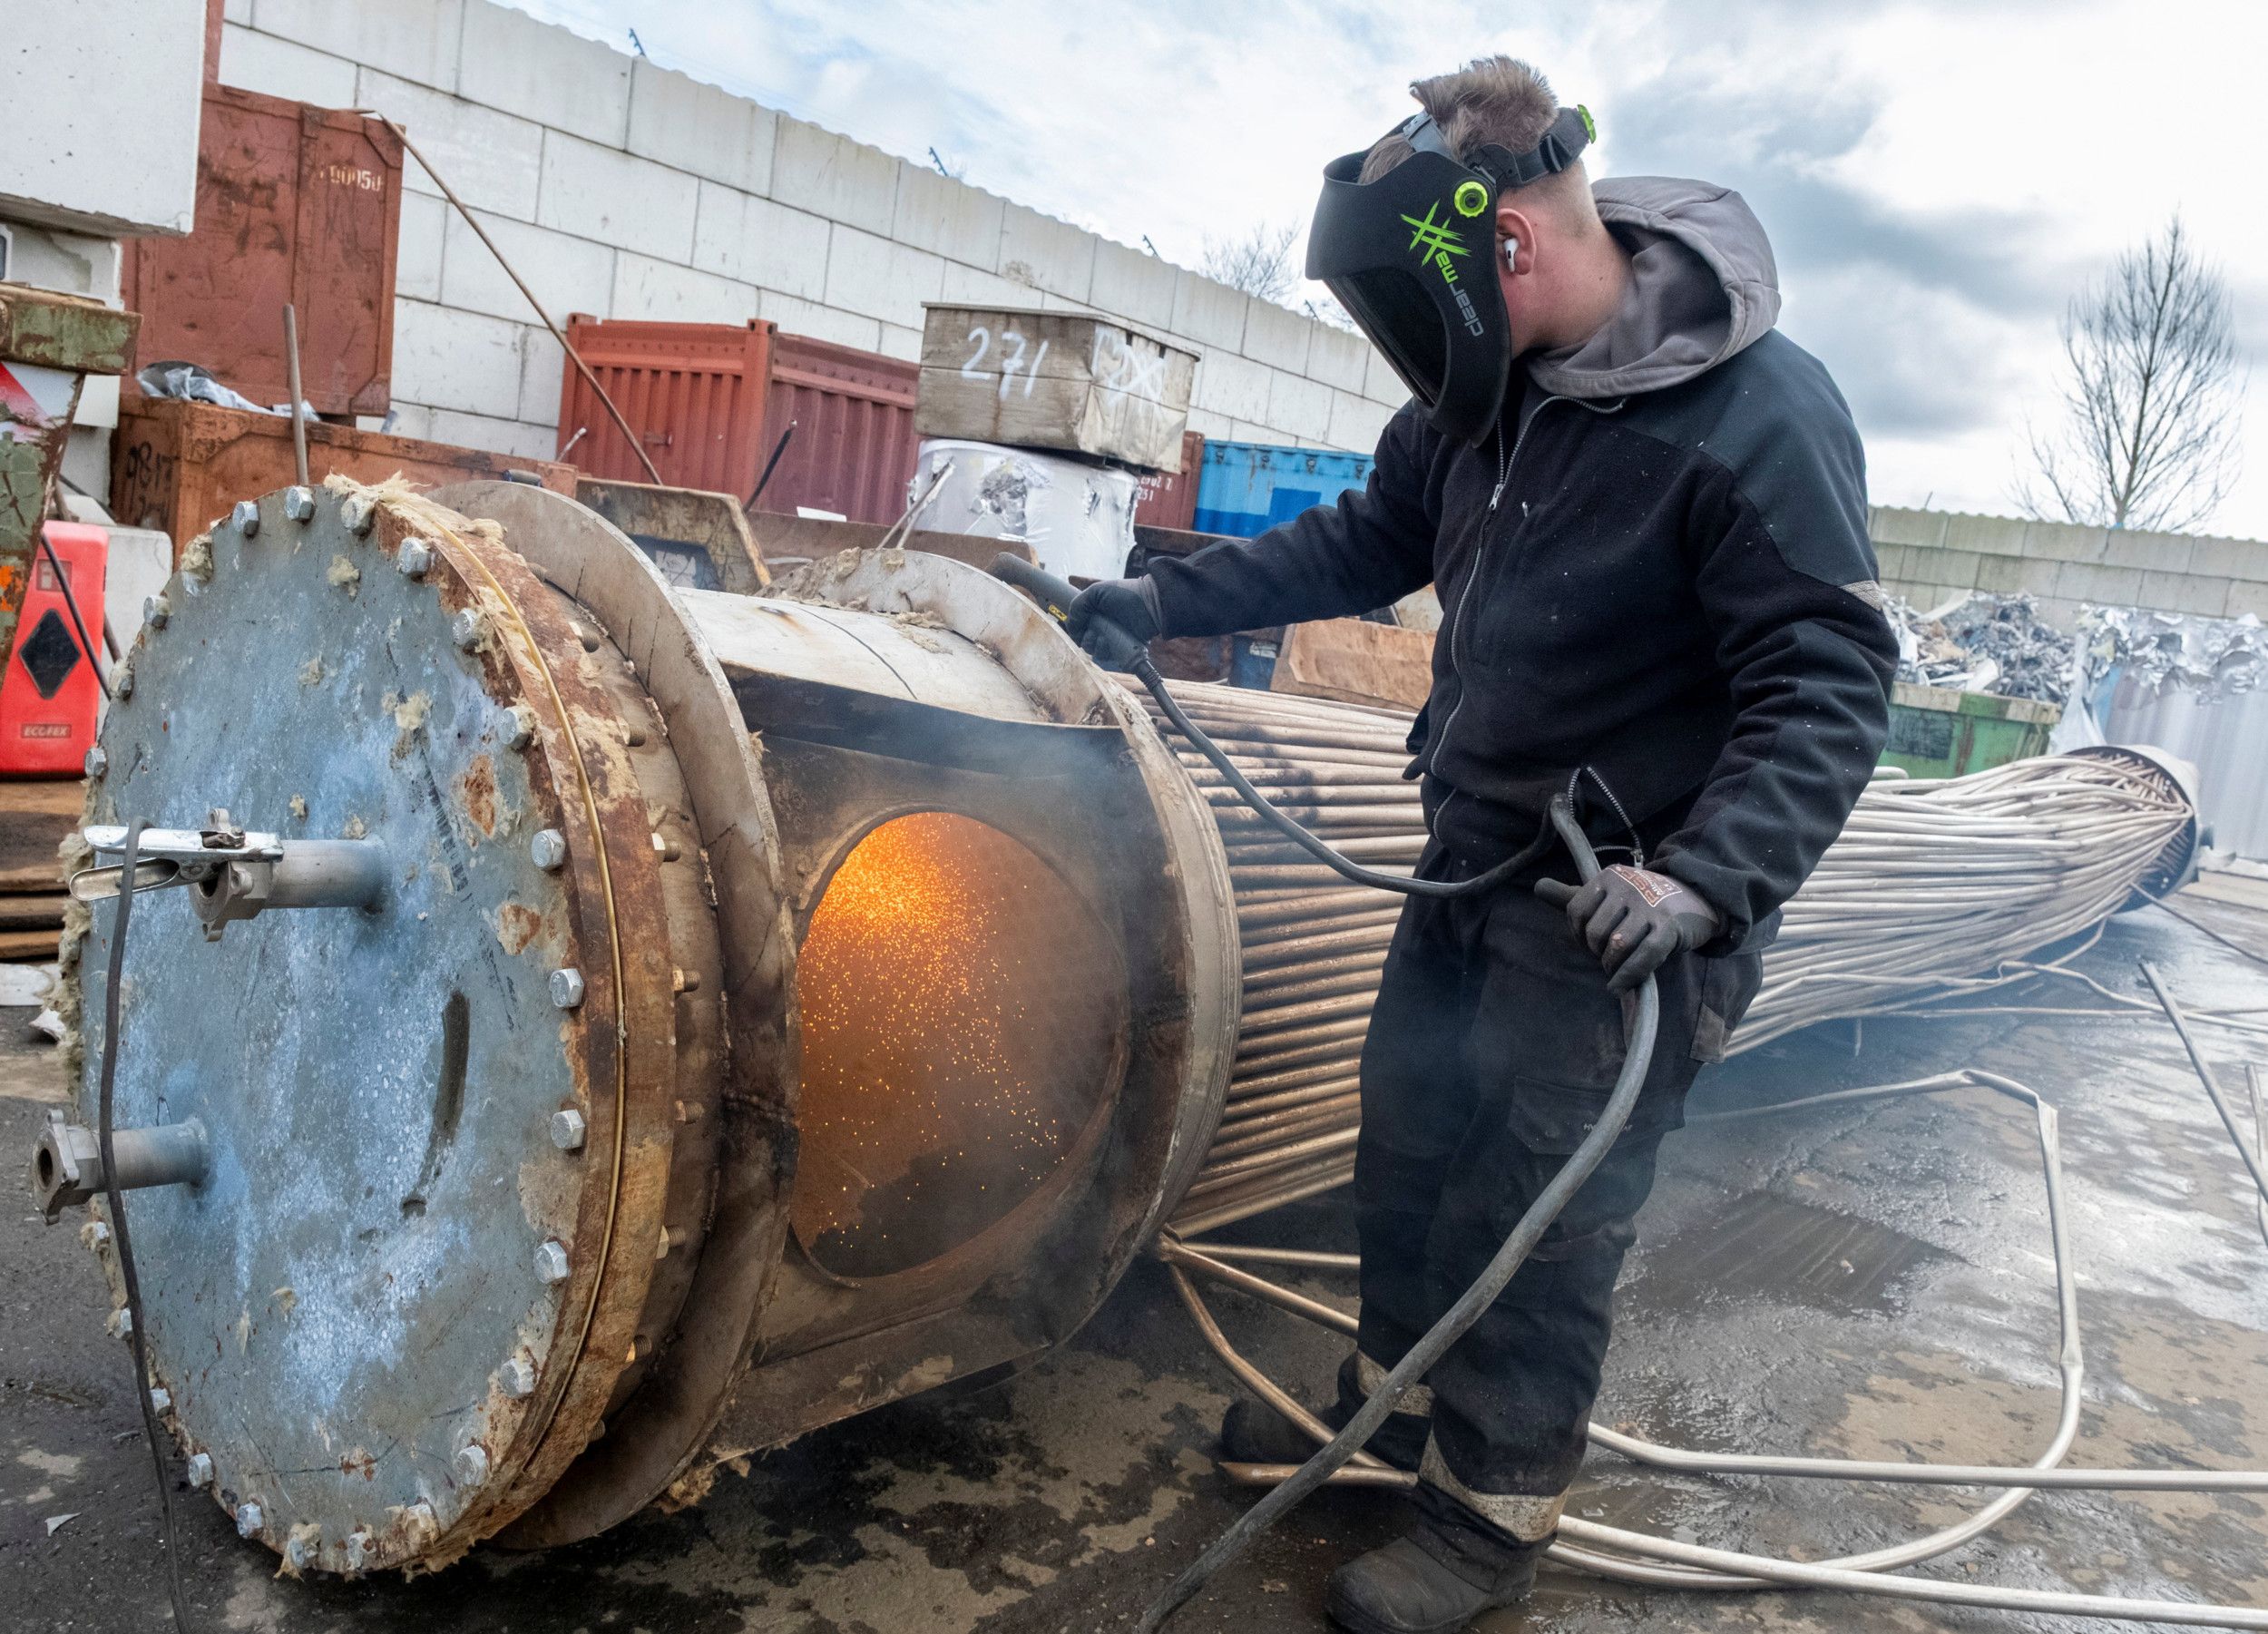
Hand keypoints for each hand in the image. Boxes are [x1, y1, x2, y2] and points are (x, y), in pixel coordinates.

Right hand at [1064, 577, 1162, 664]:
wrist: (1149, 604)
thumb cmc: (1124, 594)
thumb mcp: (1095, 592)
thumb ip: (1078, 606)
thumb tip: (1070, 626)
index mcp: (1094, 614)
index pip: (1077, 628)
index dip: (1076, 629)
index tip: (1079, 626)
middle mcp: (1102, 627)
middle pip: (1085, 642)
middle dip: (1087, 638)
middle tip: (1095, 630)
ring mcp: (1112, 639)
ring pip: (1095, 652)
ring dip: (1096, 645)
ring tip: (1104, 636)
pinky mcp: (1123, 648)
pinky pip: (1109, 657)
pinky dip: (1107, 651)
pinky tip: (1112, 641)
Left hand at [1535, 864, 1720, 991]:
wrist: (1696, 898)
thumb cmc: (1642, 901)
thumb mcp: (1608, 894)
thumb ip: (1573, 896)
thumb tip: (1537, 887)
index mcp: (1608, 877)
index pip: (1576, 911)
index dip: (1578, 935)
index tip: (1590, 943)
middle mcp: (1628, 887)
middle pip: (1595, 932)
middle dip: (1597, 952)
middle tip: (1607, 957)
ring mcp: (1650, 907)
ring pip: (1617, 946)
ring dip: (1612, 966)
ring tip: (1616, 969)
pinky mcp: (1669, 927)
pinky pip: (1642, 957)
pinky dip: (1627, 976)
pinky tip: (1619, 986)